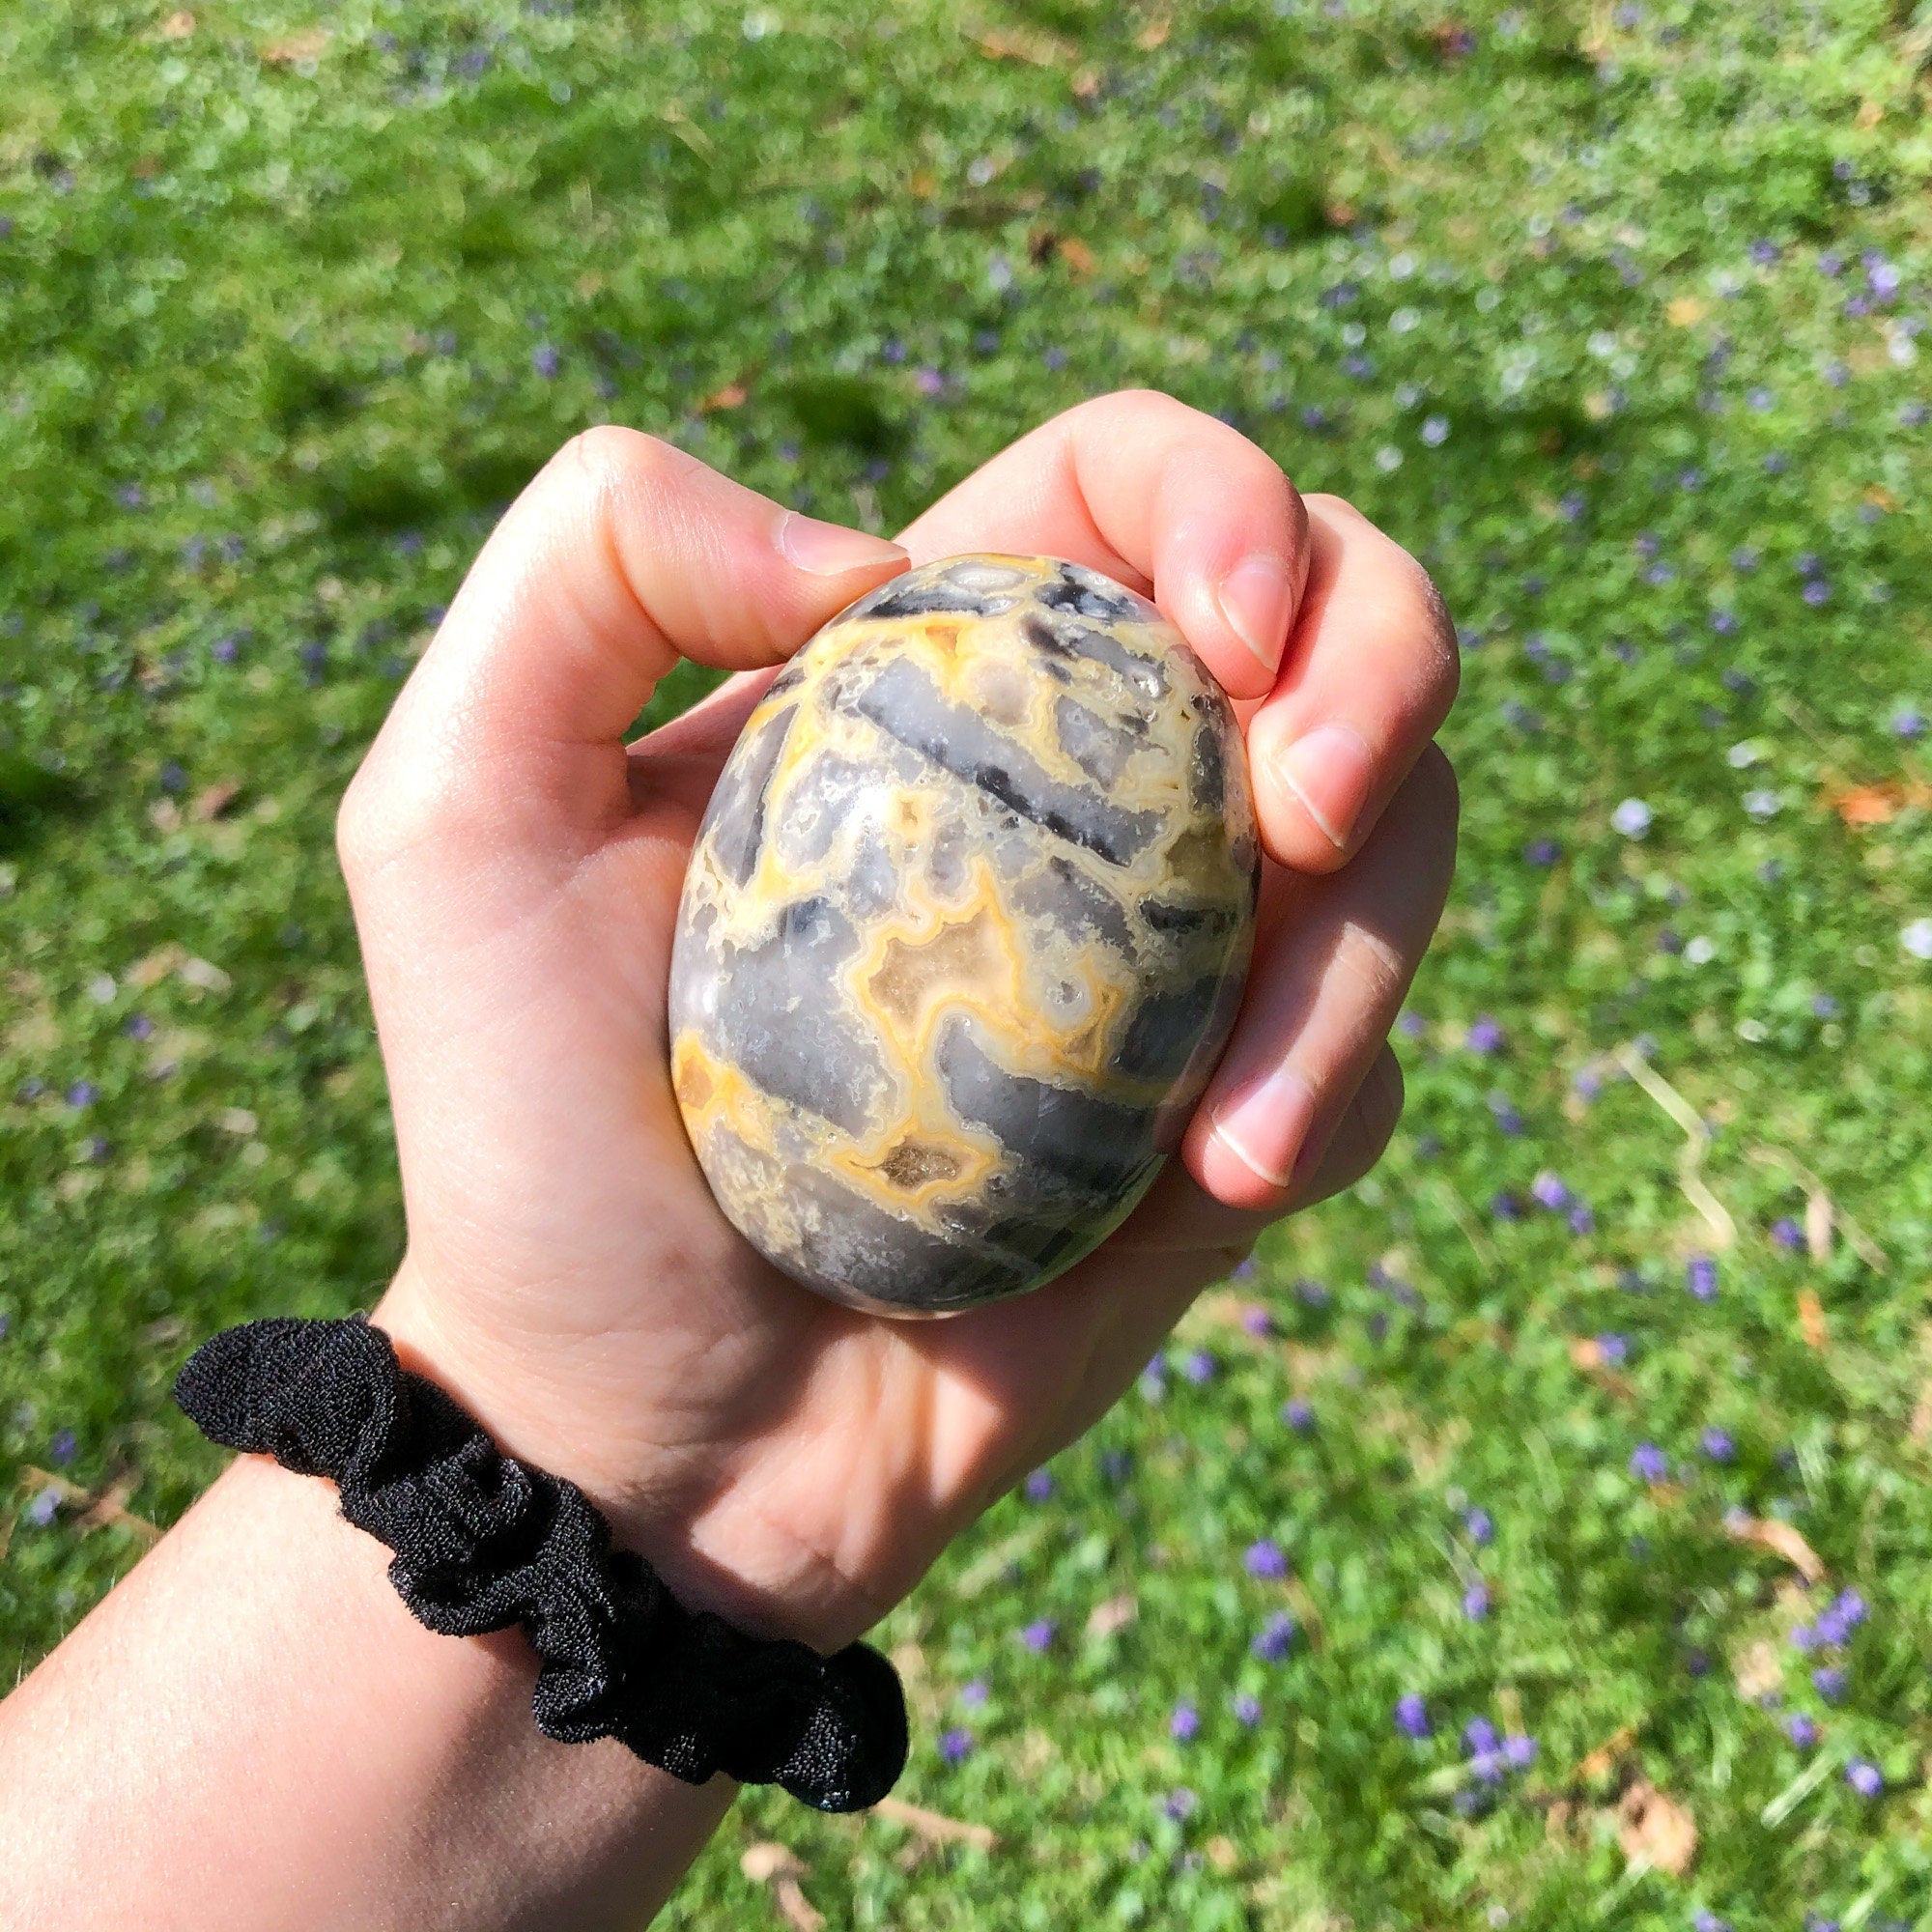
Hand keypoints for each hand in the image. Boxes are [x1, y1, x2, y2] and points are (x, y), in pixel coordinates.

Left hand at [344, 390, 1458, 1652]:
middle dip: (1388, 669)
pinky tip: (1206, 1186)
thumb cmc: (532, 1129)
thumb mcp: (460, 819)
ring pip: (1400, 840)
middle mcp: (1081, 788)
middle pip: (1344, 619)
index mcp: (930, 671)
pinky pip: (1372, 1056)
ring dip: (1364, 951)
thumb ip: (592, 568)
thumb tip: (876, 561)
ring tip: (1228, 1135)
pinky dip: (1333, 1095)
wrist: (639, 1424)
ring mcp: (1174, 957)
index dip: (1230, 501)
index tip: (1222, 639)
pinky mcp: (1230, 1120)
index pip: (1136, 487)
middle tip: (1301, 813)